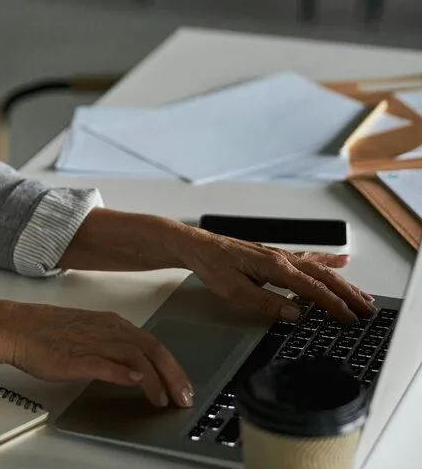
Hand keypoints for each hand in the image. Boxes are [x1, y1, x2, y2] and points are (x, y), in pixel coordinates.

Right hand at [2, 301, 194, 407]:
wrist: (20, 327)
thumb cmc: (49, 332)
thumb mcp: (91, 334)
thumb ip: (115, 348)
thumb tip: (138, 367)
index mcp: (112, 323)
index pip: (153, 343)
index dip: (173, 366)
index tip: (184, 385)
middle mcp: (108, 329)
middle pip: (152, 349)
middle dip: (173, 375)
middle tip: (185, 397)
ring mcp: (94, 341)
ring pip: (136, 356)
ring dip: (155, 380)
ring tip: (163, 399)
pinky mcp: (77, 356)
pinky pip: (106, 363)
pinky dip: (124, 373)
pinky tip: (135, 382)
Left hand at [181, 228, 375, 322]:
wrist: (196, 245)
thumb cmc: (212, 265)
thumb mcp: (234, 290)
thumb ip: (266, 302)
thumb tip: (296, 313)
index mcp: (275, 267)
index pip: (312, 289)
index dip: (334, 305)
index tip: (351, 319)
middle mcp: (281, 258)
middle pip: (323, 277)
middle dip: (348, 294)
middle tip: (368, 310)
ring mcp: (279, 255)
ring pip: (319, 268)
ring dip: (343, 281)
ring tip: (363, 293)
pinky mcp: (274, 256)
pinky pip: (307, 259)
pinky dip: (326, 261)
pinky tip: (339, 260)